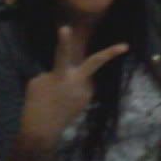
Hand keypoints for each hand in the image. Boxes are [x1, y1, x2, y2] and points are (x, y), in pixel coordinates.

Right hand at [18, 26, 127, 141]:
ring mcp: (85, 92)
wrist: (41, 132)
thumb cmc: (34, 104)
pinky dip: (72, 91)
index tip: (65, 28)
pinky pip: (80, 89)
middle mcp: (77, 82)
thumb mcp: (37, 83)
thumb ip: (53, 72)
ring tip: (58, 96)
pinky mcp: (87, 101)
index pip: (62, 54)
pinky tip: (63, 102)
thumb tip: (64, 71)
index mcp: (60, 76)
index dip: (64, 41)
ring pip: (82, 77)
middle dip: (111, 53)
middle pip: (95, 62)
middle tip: (126, 46)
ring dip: (72, 81)